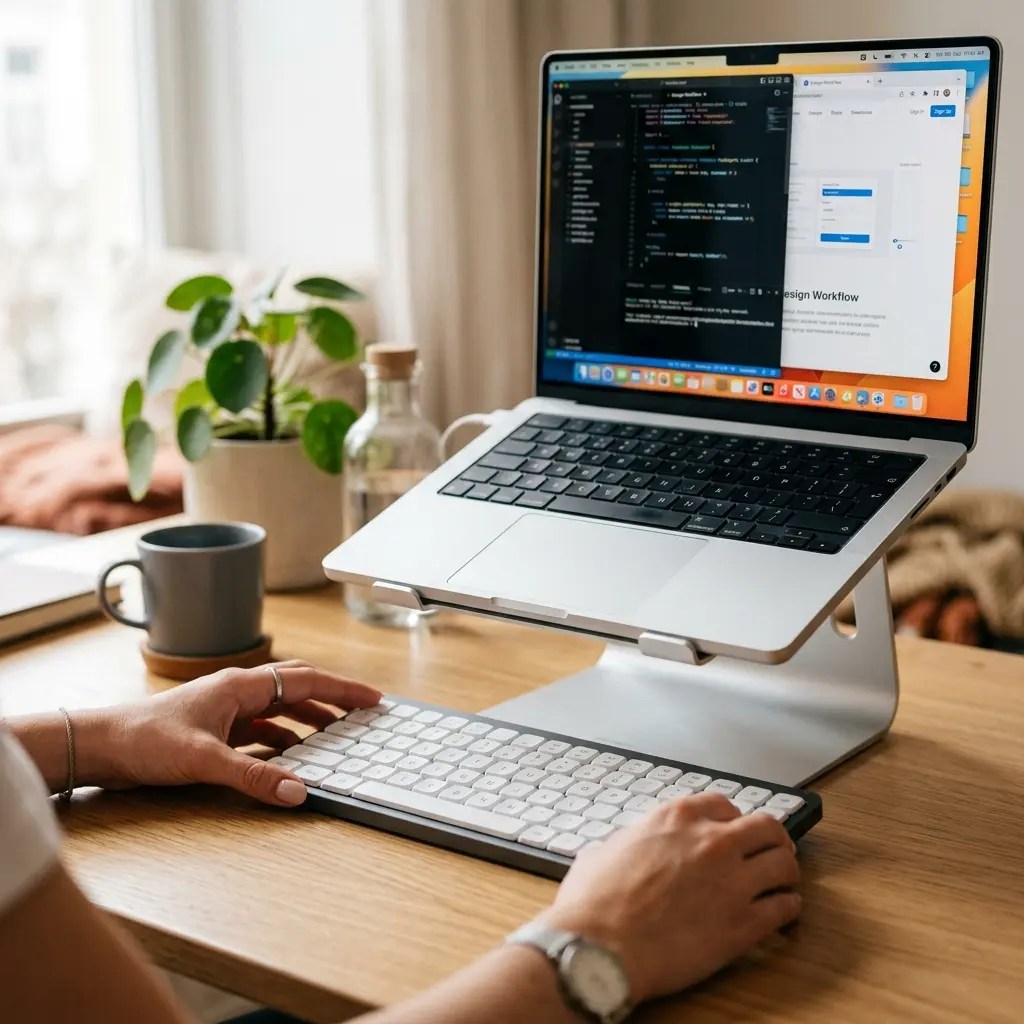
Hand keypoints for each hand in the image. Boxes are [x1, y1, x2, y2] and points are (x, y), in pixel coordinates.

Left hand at [78, 661, 380, 807]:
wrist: (101, 745)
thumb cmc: (144, 740)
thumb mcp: (206, 760)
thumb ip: (255, 776)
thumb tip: (298, 792)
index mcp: (240, 686)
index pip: (306, 680)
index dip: (343, 689)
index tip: (372, 698)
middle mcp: (237, 691)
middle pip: (297, 686)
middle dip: (333, 697)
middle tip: (362, 710)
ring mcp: (225, 708)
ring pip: (280, 706)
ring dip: (309, 717)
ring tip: (335, 734)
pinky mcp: (214, 727)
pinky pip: (261, 726)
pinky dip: (283, 736)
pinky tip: (290, 754)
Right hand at [537, 794, 800, 1003]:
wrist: (600, 949)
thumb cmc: (593, 904)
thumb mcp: (606, 850)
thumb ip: (632, 841)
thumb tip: (630, 848)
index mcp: (676, 818)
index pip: (724, 804)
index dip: (732, 819)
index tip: (734, 831)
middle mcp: (711, 842)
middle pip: (766, 826)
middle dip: (773, 838)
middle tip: (772, 851)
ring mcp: (732, 881)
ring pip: (784, 864)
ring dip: (786, 872)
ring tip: (782, 882)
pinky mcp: (743, 925)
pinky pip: (785, 908)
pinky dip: (788, 909)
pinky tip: (782, 913)